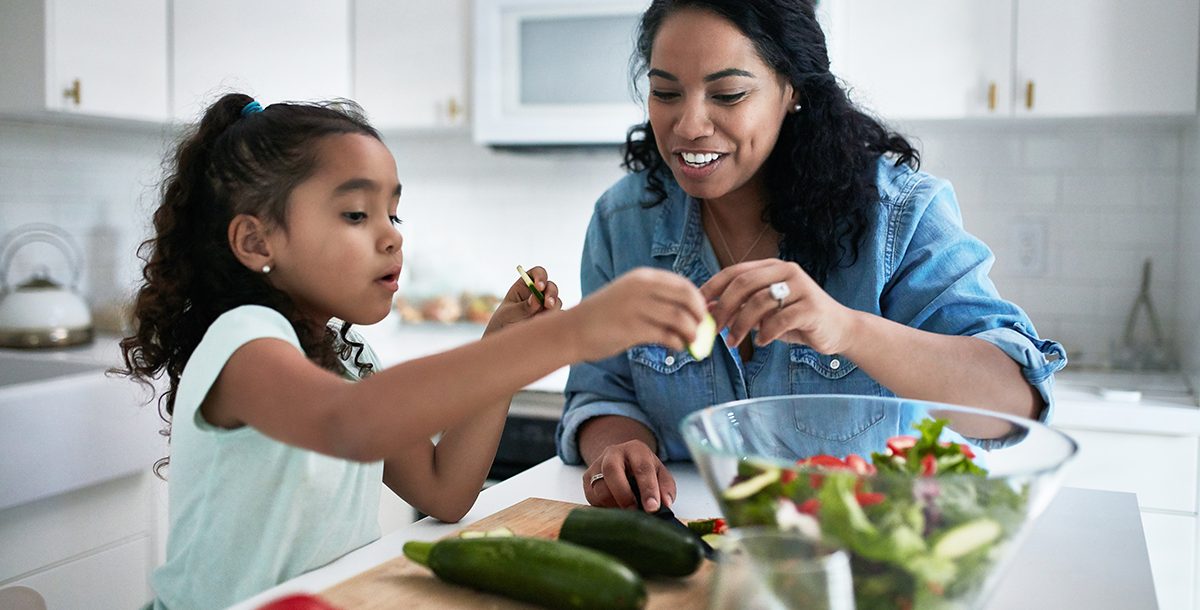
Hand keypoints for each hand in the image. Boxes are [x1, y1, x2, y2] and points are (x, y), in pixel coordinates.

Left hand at [485, 265, 560, 334]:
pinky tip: (544, 326)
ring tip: (542, 318)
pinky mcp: (550, 318)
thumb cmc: (503, 322)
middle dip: (551, 294)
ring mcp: (545, 306)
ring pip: (556, 301)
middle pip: (551, 286)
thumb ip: (523, 306)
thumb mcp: (509, 314)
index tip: (538, 286)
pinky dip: (554, 320)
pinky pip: (558, 317)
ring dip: (553, 307)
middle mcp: (538, 293)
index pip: (537, 273)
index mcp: (525, 286)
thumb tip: (537, 299)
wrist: (505, 341)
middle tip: (547, 304)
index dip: (540, 276)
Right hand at [567, 267, 707, 360]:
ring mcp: (636, 307)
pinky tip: (677, 347)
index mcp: (642, 277)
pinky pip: (666, 336)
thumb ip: (656, 299)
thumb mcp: (629, 296)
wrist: (573, 330)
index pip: (683, 284)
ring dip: (692, 333)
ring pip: (680, 318)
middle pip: (686, 298)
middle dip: (699, 315)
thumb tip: (690, 312)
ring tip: (691, 342)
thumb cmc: (604, 316)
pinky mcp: (632, 329)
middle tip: (702, 329)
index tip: (702, 314)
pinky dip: (678, 343)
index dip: (698, 300)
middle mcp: (641, 288)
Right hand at [583, 440, 676, 511]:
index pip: (642, 468)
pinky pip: (591, 498)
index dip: (648, 489)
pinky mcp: (586, 478)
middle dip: (624, 495)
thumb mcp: (660, 474)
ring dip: (613, 505)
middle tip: (634, 512)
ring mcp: (597, 464)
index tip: (653, 508)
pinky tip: (615, 508)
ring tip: (626, 513)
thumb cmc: (643, 470)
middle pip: (612, 471)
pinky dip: (604, 507)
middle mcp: (613, 453)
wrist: (622, 461)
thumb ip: (666, 488)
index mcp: (635, 449)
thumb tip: (665, 504)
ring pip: (599, 488)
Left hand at [701, 259, 858, 353]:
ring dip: (740, 325)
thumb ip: (740, 307)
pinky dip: (765, 333)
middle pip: (744, 284)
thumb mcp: (765, 312)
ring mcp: (802, 287)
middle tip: (713, 328)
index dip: (714, 287)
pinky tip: (760, 342)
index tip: (698, 305)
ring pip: (759, 302)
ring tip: (733, 342)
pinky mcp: (812, 307)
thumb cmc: (796, 320)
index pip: (736, 271)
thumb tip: (707, 311)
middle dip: (723, 307)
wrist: (838, 329)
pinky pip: (780, 320)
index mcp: (772, 267)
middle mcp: (787, 271)